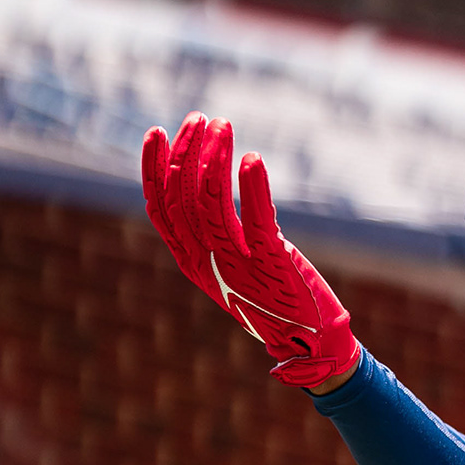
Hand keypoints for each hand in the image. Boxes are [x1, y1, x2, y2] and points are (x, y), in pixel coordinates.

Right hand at [141, 116, 360, 388]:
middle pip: (182, 199)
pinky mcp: (272, 265)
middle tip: (199, 119)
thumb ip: (213, 234)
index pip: (160, 209)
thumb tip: (204, 182)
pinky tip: (252, 159)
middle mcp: (208, 262)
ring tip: (223, 125)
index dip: (154, 169)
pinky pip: (256, 221)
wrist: (310, 345)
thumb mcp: (231, 268)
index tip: (156, 132)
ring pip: (211, 204)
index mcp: (192, 262)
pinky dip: (252, 188)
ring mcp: (238, 265)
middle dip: (186, 152)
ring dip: (214, 159)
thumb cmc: (272, 300)